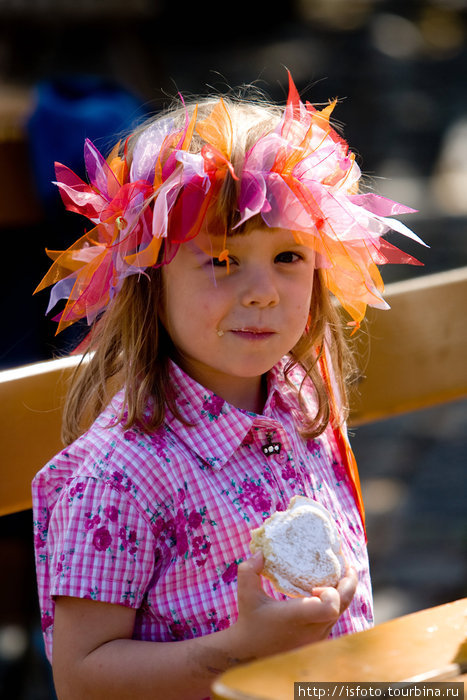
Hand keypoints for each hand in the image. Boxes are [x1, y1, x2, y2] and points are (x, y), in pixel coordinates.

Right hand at [231, 551, 356, 659]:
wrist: (251, 652)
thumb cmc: (250, 620)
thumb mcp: (246, 594)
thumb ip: (248, 571)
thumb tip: (260, 553)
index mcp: (297, 617)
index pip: (330, 608)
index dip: (332, 592)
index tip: (316, 585)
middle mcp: (312, 630)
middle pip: (343, 606)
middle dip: (349, 583)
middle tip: (345, 564)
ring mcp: (318, 637)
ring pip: (342, 611)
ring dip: (343, 592)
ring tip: (338, 572)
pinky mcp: (319, 639)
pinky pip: (336, 617)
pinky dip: (337, 602)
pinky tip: (327, 589)